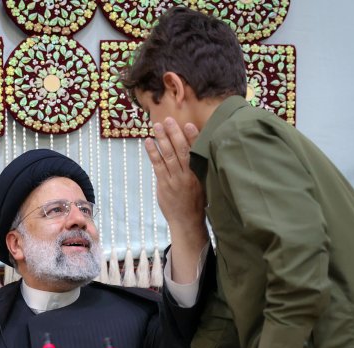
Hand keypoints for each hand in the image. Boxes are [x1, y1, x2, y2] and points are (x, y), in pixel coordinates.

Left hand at [147, 118, 208, 282]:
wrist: (187, 222)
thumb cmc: (198, 201)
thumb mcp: (205, 184)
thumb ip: (201, 168)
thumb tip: (199, 148)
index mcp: (200, 174)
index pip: (197, 152)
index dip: (193, 138)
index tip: (189, 125)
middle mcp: (188, 175)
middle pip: (180, 151)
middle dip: (174, 134)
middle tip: (168, 120)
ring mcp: (174, 180)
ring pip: (168, 156)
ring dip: (162, 139)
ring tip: (157, 126)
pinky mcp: (164, 185)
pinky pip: (157, 166)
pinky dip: (153, 153)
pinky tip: (148, 142)